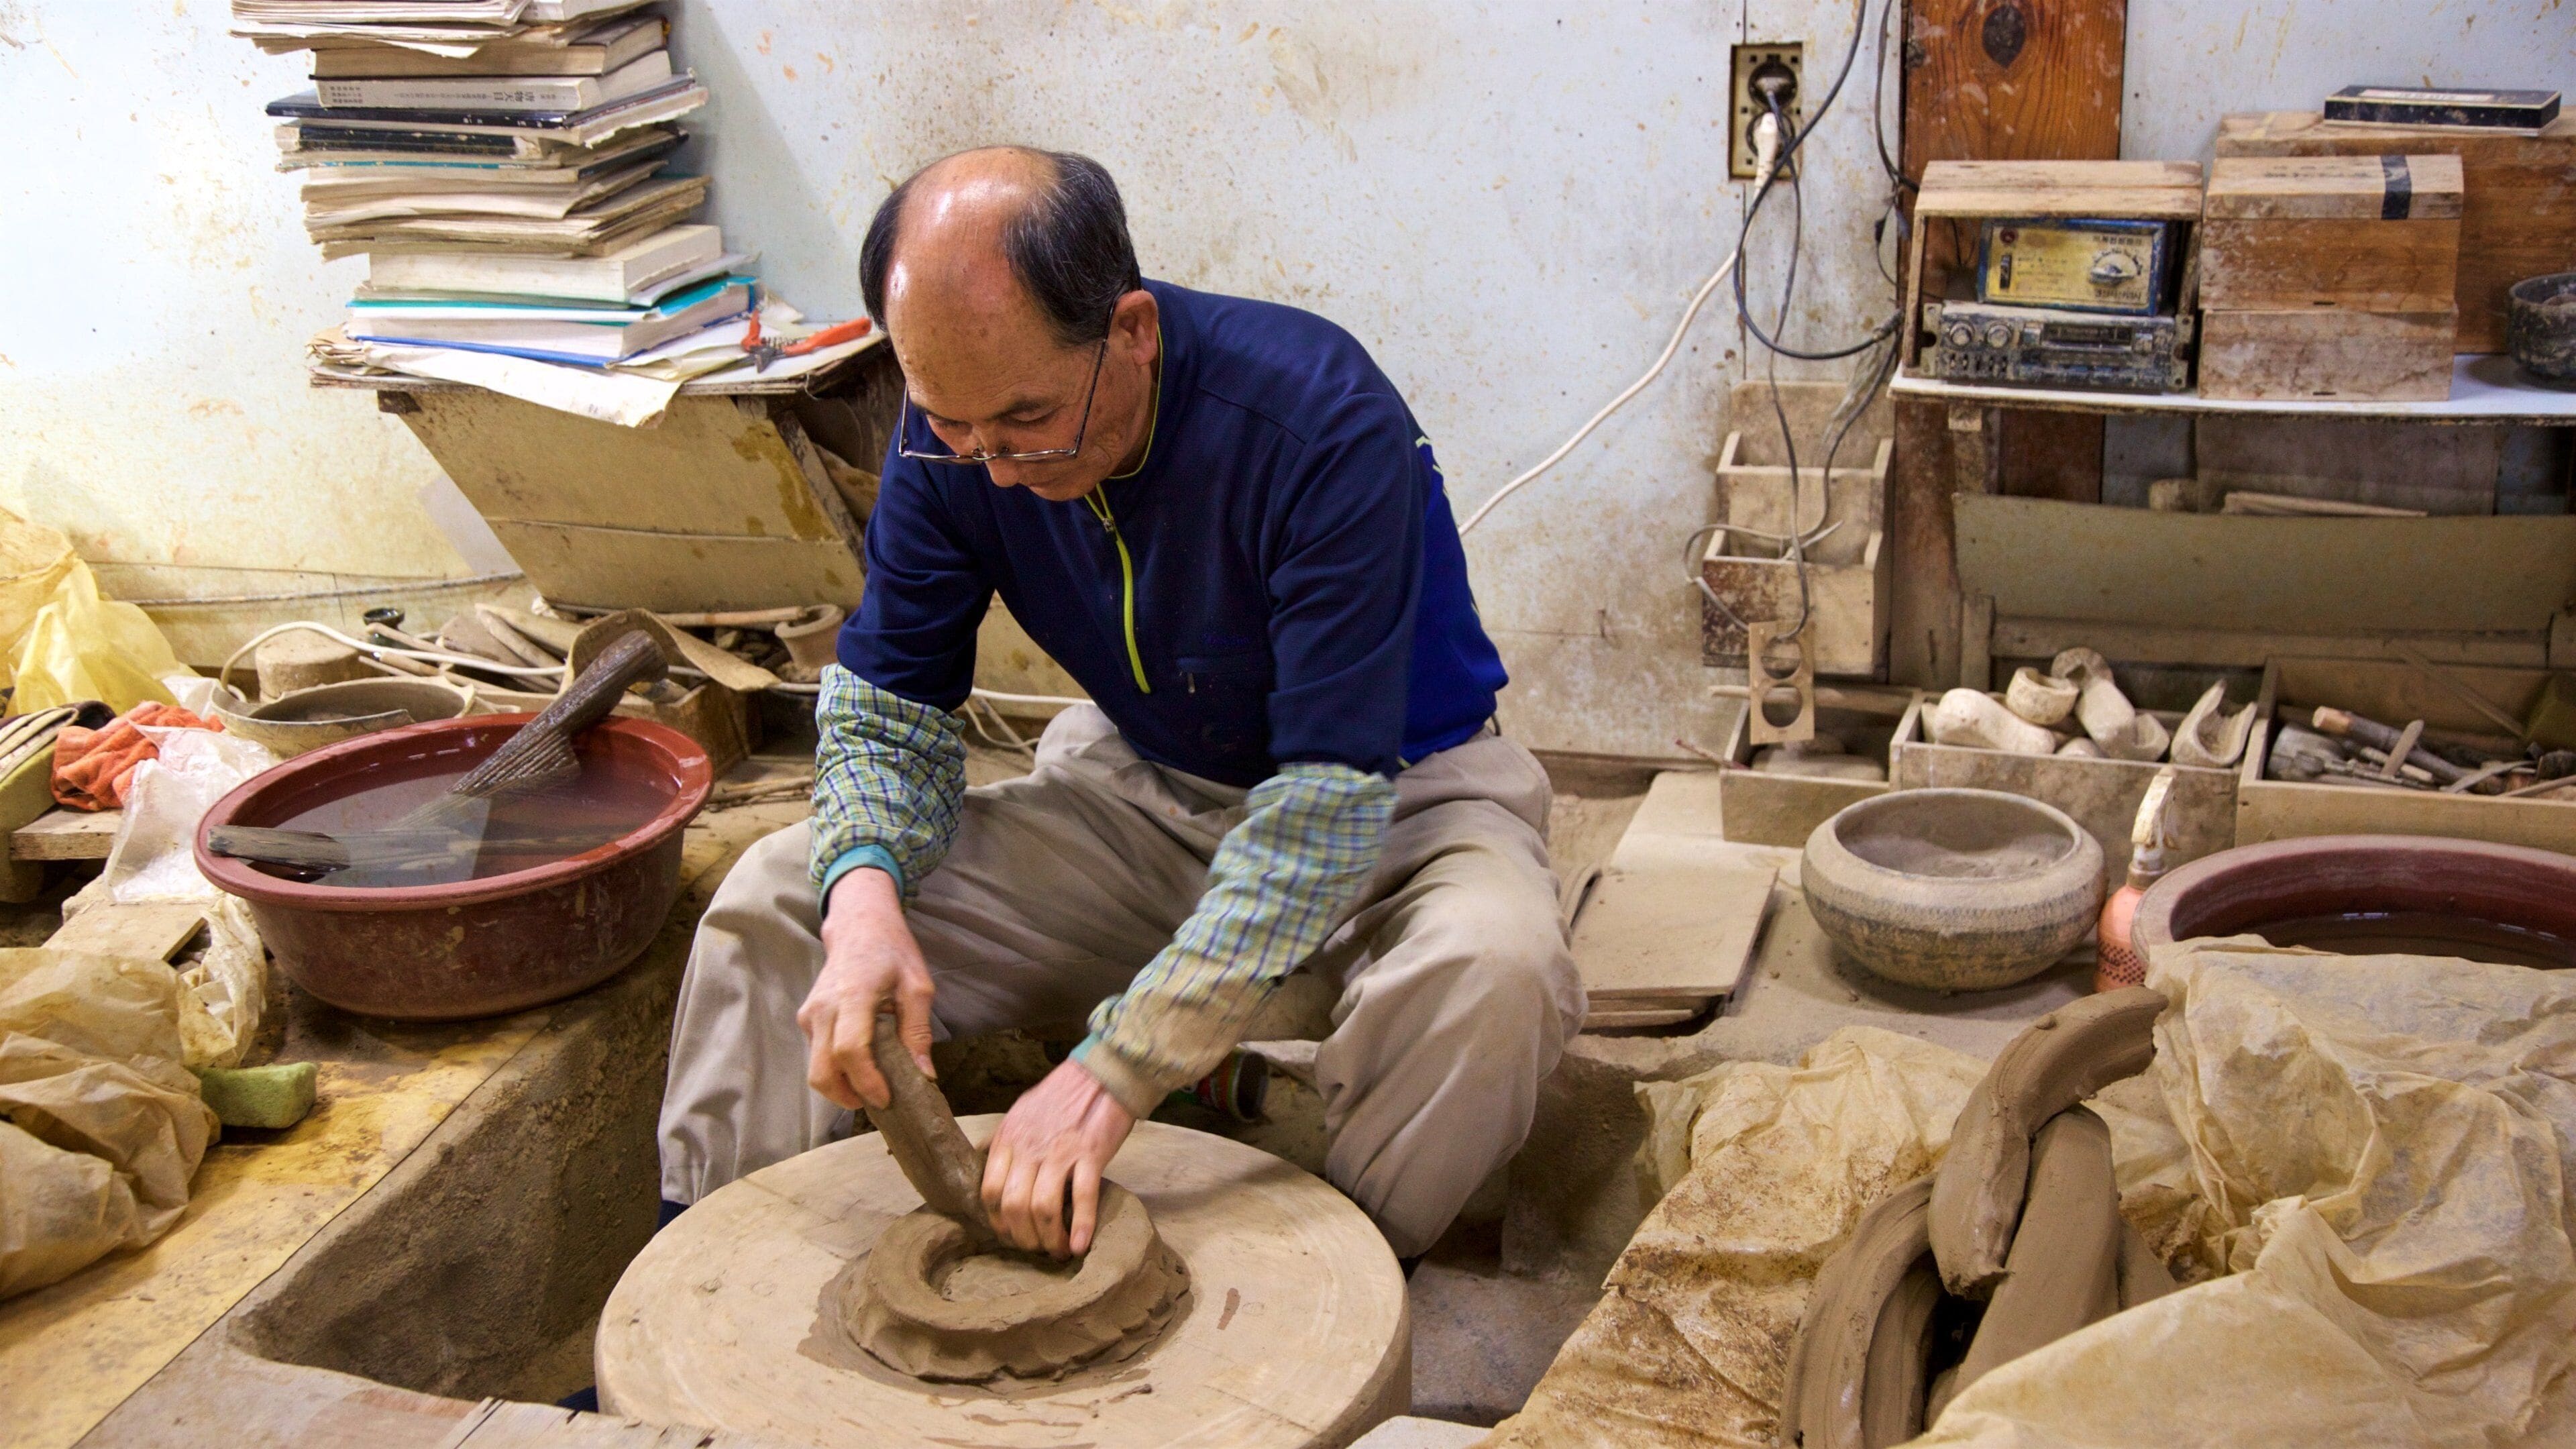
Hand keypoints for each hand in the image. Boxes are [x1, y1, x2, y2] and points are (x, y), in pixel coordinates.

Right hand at [797, 868, 934, 1110]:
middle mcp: (824, 1008)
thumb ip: (918, 1032)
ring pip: (816, 1067)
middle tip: (877, 1101)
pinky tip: (862, 1063)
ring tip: (872, 1084)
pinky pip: (817, 1054)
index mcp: (853, 997)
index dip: (866, 1081)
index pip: (850, 1050)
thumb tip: (924, 1075)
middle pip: (822, 1070)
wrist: (859, 926)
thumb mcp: (918, 987)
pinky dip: (836, 1068)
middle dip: (847, 1096)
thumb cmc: (892, 952)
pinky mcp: (806, 1017)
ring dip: (841, 1085)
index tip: (886, 1099)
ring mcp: (810, 1014)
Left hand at [982, 1058, 1135, 1256]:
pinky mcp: (1090, 1153)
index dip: (998, 1220)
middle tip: (1036, 1248)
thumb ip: (1006, 1141)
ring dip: (1049, 1238)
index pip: (989, 1190)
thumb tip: (988, 1162)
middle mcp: (1029, 1147)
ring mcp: (1059, 1151)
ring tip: (1058, 1252)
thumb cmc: (1064, 1094)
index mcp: (1009, 1138)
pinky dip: (1081, 1227)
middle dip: (1023, 1236)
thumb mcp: (1021, 1112)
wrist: (1103, 1073)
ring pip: (1043, 1207)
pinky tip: (1080, 1245)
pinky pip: (1082, 1197)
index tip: (1010, 1234)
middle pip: (1013, 1205)